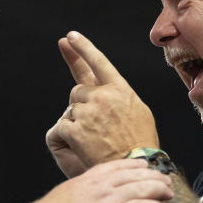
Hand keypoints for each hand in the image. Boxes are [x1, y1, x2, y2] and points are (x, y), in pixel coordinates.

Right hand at [33, 159, 172, 202]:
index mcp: (91, 177)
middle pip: (136, 174)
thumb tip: (92, 198)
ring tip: (169, 193)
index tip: (147, 166)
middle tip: (165, 180)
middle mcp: (103, 184)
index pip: (120, 165)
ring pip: (143, 188)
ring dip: (160, 190)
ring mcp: (109, 199)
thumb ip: (85, 191)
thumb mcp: (70, 193)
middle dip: (154, 176)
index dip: (137, 166)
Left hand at [47, 31, 158, 167]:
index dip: (83, 48)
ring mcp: (88, 112)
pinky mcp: (75, 128)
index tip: (70, 37)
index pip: (98, 62)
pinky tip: (85, 145)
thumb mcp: (139, 111)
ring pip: (71, 108)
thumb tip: (109, 90)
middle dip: (83, 104)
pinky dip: (69, 135)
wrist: (134, 166)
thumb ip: (121, 96)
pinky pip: (63, 125)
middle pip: (78, 90)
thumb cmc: (140, 142)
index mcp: (120, 89)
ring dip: (77, 121)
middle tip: (97, 125)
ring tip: (96, 138)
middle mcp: (103, 96)